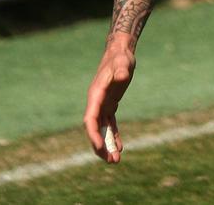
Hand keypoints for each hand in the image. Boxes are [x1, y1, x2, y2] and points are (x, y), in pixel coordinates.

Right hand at [83, 38, 136, 162]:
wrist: (119, 53)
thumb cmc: (120, 58)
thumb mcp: (122, 63)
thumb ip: (121, 70)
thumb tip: (122, 77)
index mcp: (95, 95)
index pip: (90, 119)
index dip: (94, 134)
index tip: (100, 148)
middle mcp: (96, 103)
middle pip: (94, 129)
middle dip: (100, 146)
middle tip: (111, 161)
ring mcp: (102, 104)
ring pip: (102, 129)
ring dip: (107, 144)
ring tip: (116, 160)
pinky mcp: (110, 105)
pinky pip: (110, 124)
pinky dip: (114, 135)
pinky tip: (120, 147)